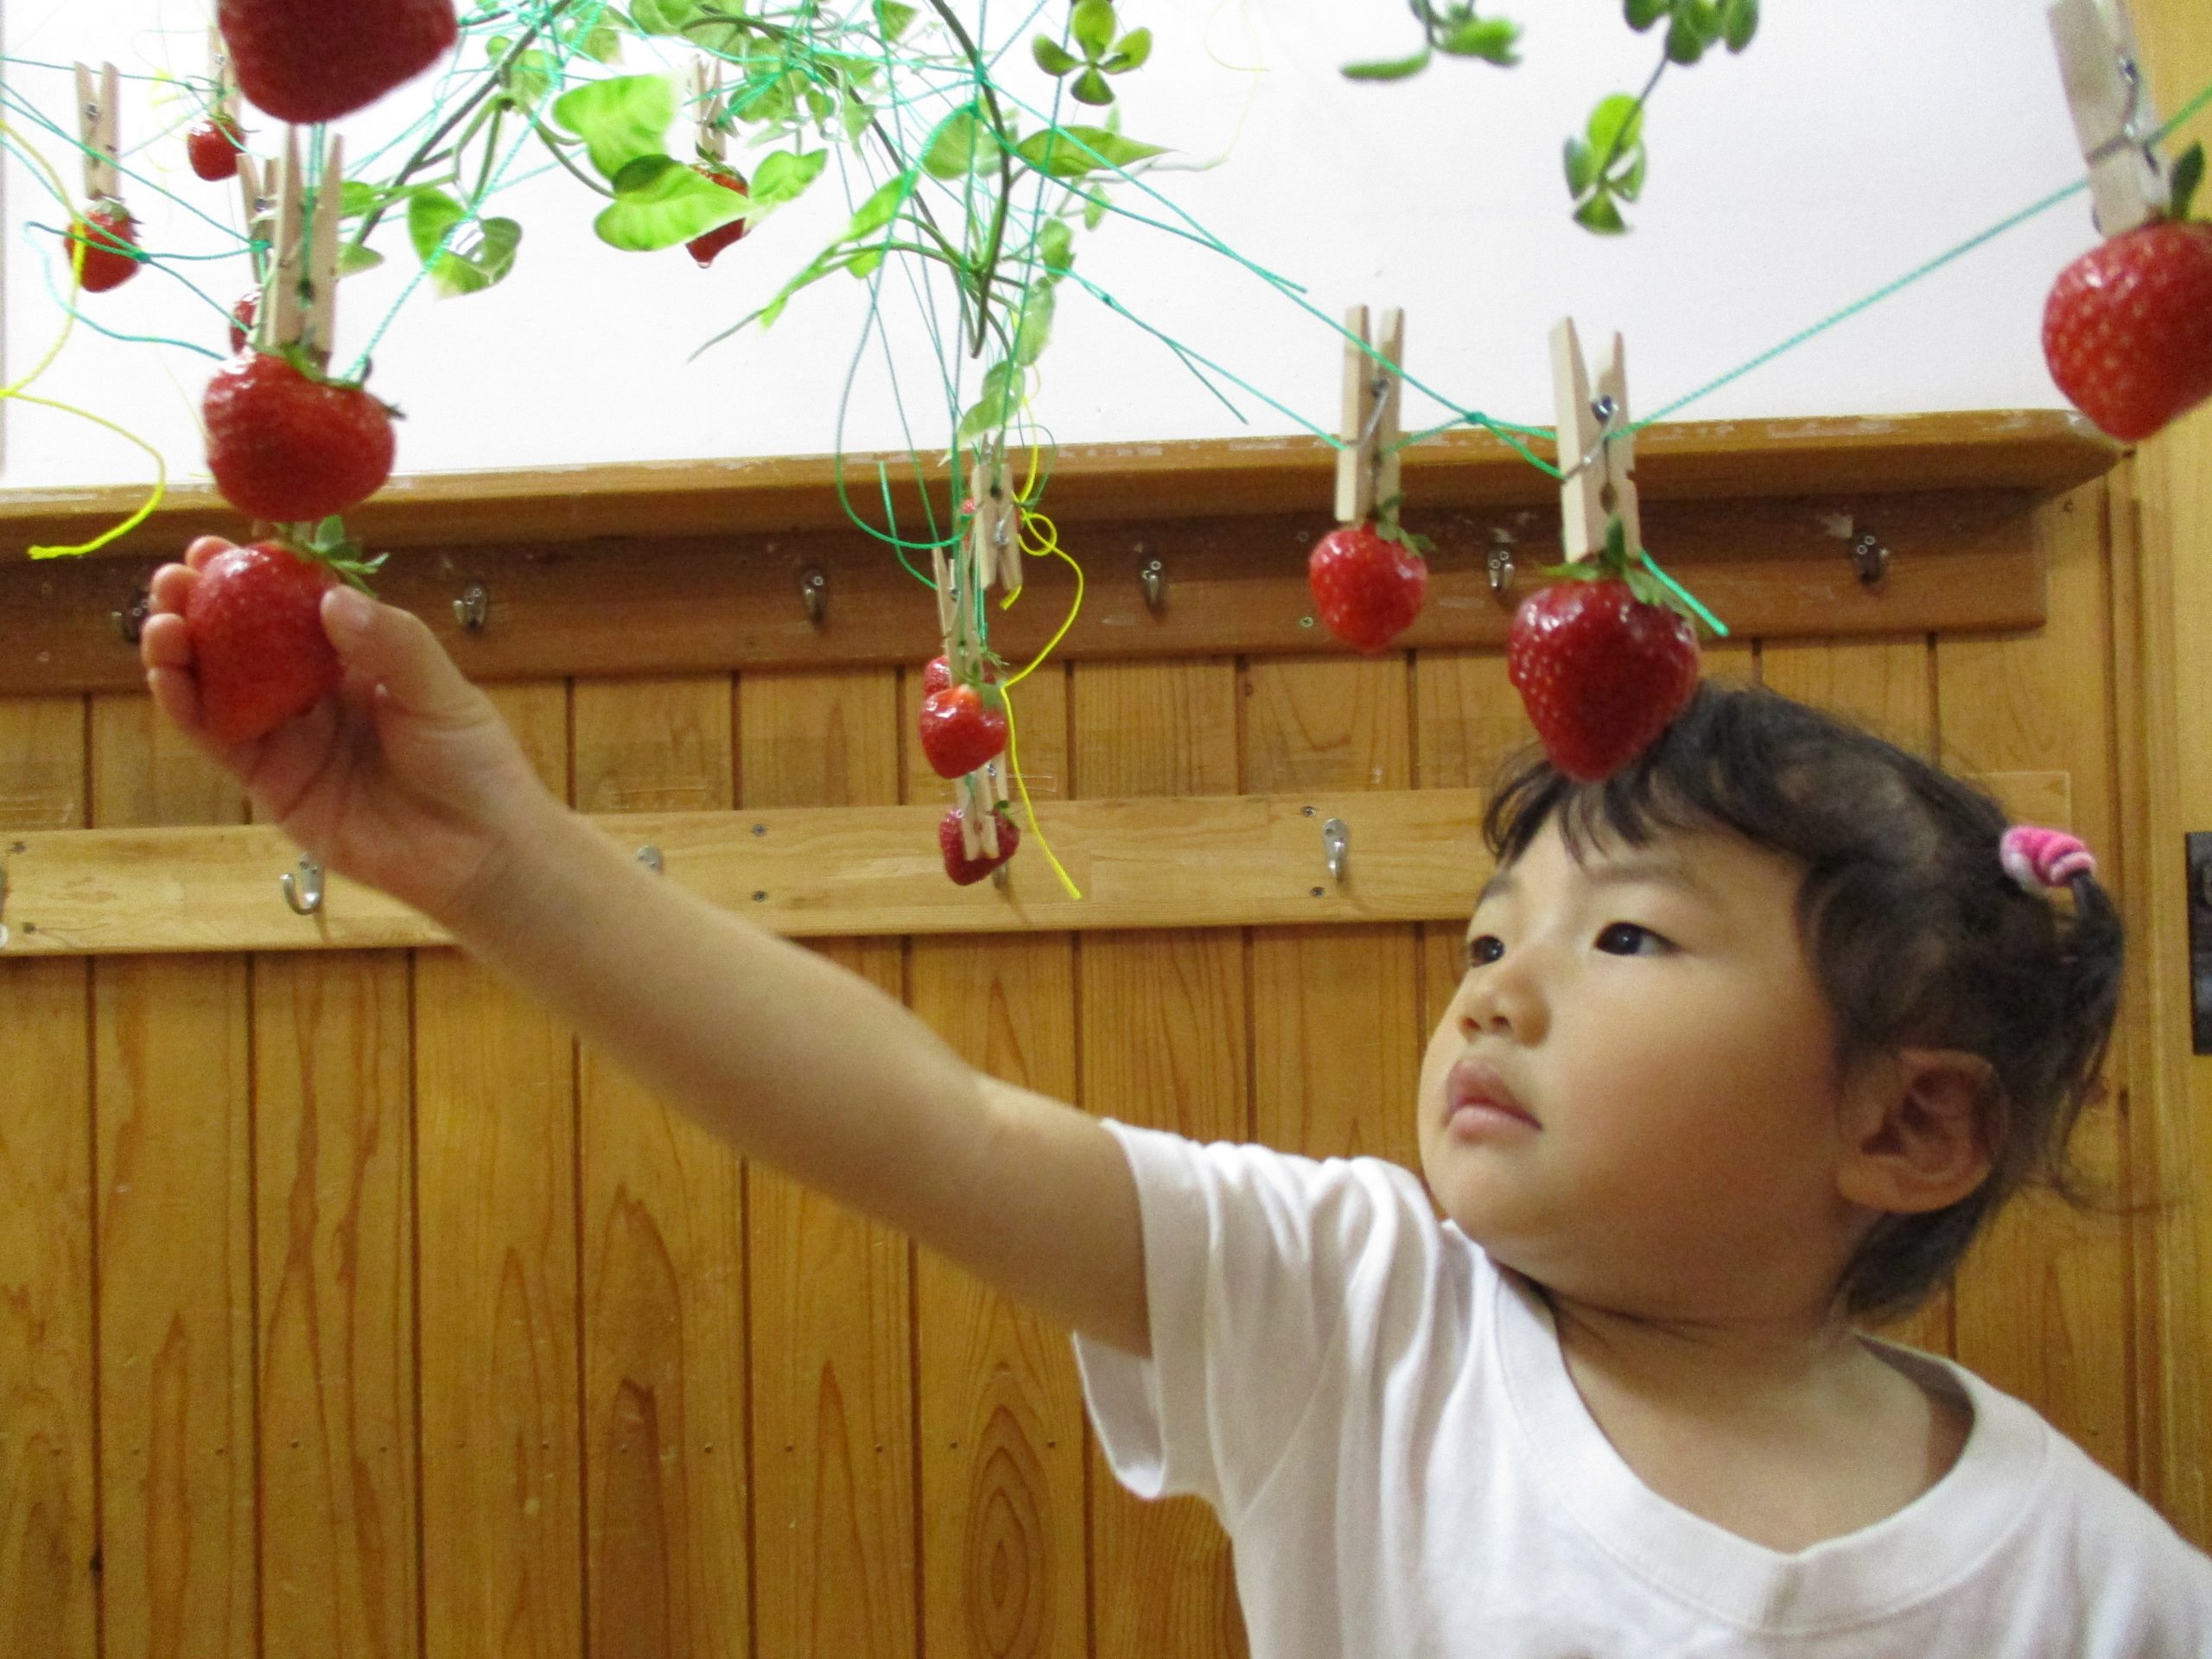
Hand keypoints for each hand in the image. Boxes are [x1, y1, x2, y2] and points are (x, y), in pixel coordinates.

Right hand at [139, 536, 558, 928]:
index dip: (256, 576)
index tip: (221, 546)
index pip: (294, 604)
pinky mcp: (271, 782)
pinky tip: (168, 674)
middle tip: (176, 576)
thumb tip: (331, 596)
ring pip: (218, 685)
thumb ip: (391, 642)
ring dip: (181, 648)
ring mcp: (289, 737)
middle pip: (243, 639)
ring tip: (163, 619)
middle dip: (203, 604)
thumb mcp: (440, 691)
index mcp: (358, 658)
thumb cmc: (474, 764)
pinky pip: (217, 738)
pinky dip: (185, 705)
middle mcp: (316, 692)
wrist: (479, 852)